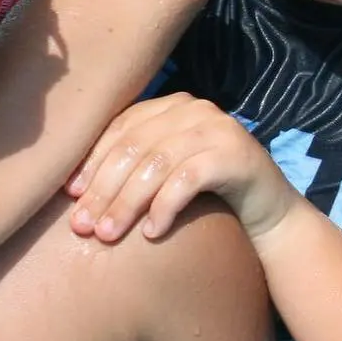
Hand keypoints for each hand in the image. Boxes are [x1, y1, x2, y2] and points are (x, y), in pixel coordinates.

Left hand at [66, 93, 298, 242]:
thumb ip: (133, 167)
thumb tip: (73, 190)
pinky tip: (151, 234)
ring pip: (156, 164)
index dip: (92, 161)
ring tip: (107, 235)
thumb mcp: (165, 175)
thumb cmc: (207, 197)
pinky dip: (164, 207)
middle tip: (83, 226)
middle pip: (134, 147)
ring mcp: (217, 128)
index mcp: (170, 105)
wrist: (270, 214)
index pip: (121, 128)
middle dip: (103, 188)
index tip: (71, 196)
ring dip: (126, 203)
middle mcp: (193, 108)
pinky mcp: (236, 154)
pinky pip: (188, 179)